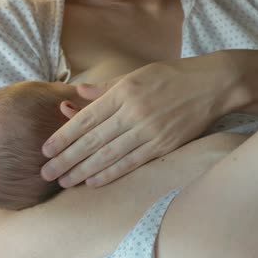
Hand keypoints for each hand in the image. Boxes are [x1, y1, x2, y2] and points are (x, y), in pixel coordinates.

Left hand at [41, 55, 235, 187]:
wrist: (212, 85)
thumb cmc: (167, 77)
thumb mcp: (133, 75)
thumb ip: (103, 88)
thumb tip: (76, 92)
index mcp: (122, 93)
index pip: (85, 119)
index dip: (63, 137)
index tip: (46, 150)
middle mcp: (133, 113)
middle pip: (92, 141)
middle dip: (66, 159)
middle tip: (46, 173)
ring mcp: (149, 131)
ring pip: (108, 155)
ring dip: (83, 171)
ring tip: (64, 182)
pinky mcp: (163, 145)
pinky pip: (131, 163)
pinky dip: (110, 174)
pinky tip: (92, 182)